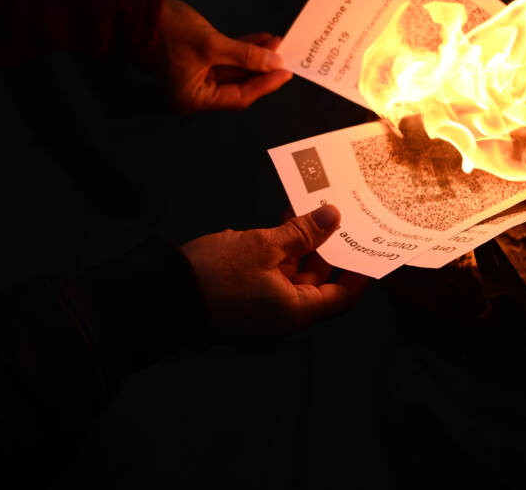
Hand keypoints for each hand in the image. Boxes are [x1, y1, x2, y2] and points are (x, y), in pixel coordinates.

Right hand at [154, 0, 291, 111]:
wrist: (138, 7)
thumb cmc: (170, 30)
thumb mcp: (212, 44)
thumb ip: (245, 56)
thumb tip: (274, 64)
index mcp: (193, 98)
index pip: (239, 97)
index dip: (265, 84)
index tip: (286, 72)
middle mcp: (194, 92)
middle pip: (238, 83)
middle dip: (261, 67)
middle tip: (284, 53)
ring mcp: (195, 75)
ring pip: (234, 68)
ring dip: (254, 55)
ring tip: (276, 42)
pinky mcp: (197, 58)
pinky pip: (225, 57)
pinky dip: (241, 49)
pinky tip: (261, 39)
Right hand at [182, 205, 367, 345]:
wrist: (158, 296)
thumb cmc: (215, 274)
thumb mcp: (262, 245)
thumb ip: (301, 232)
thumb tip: (333, 217)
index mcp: (295, 312)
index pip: (341, 297)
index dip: (358, 272)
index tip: (367, 244)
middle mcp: (283, 316)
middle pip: (318, 283)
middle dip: (326, 247)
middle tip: (335, 214)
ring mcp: (262, 310)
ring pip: (293, 276)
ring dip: (300, 245)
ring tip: (303, 210)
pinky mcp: (243, 300)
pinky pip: (271, 276)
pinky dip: (278, 253)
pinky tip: (277, 225)